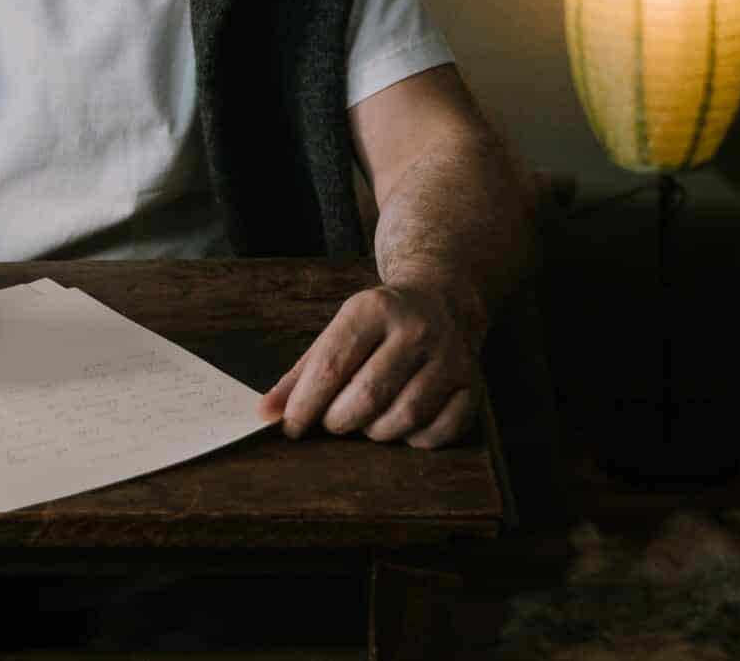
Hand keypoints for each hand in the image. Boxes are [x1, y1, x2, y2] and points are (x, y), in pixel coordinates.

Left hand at [257, 282, 483, 448]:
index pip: (332, 366)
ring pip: (405, 417)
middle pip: (368, 396)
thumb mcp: (338, 332)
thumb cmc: (379, 325)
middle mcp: (416, 329)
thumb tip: (266, 413)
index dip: (305, 404)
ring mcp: (450, 357)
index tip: (291, 427)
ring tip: (366, 421)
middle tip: (333, 422)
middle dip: (340, 421)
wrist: (442, 299)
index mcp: (374, 309)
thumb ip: (301, 374)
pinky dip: (416, 440)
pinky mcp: (473, 384)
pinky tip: (403, 425)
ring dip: (376, 432)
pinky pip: (441, 431)